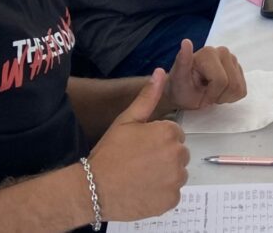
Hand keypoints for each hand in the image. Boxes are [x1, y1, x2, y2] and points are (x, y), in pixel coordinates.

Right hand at [87, 69, 188, 220]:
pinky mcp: (172, 200)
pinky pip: (173, 193)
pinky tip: (144, 190)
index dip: (157, 140)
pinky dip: (161, 193)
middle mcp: (178, 155)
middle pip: (179, 153)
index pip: (174, 134)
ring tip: (140, 176)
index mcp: (169, 133)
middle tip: (139, 162)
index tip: (140, 147)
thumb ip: (147, 97)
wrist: (94, 188)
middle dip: (164, 156)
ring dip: (165, 175)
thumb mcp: (127, 120)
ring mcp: (176, 179)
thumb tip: (161, 72)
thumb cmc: (110, 152)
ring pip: (178, 173)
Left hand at [165, 40, 246, 110]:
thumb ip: (182, 61)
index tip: (198, 95)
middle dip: (218, 96)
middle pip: (232, 85)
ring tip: (211, 93)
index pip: (221, 80)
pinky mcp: (238, 69)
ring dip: (224, 97)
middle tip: (205, 95)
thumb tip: (185, 42)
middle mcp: (223, 52)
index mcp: (208, 53)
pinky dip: (230, 96)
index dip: (211, 95)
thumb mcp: (178, 79)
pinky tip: (219, 91)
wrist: (184, 92)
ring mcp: (233, 60)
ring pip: (238, 88)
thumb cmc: (180, 87)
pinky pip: (242, 90)